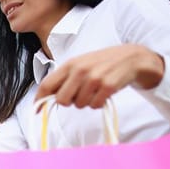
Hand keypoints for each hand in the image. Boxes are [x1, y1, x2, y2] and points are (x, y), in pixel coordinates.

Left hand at [34, 44, 164, 109]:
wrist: (131, 58)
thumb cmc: (102, 63)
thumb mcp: (80, 64)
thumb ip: (65, 78)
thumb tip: (48, 97)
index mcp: (70, 64)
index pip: (47, 85)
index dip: (40, 100)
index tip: (37, 110)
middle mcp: (80, 71)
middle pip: (62, 100)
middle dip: (69, 102)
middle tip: (79, 95)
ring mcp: (94, 78)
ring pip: (79, 105)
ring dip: (86, 102)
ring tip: (95, 90)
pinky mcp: (108, 86)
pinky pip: (95, 105)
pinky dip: (98, 103)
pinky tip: (103, 93)